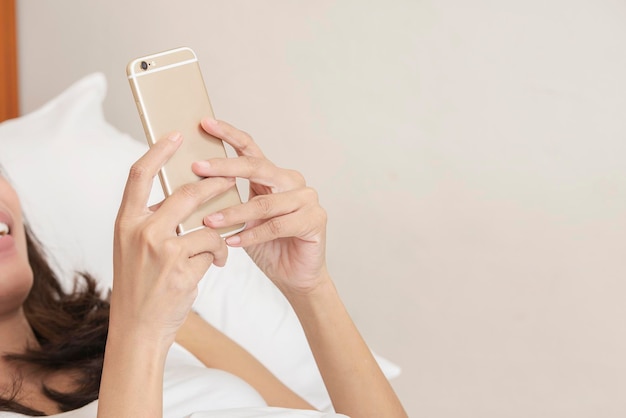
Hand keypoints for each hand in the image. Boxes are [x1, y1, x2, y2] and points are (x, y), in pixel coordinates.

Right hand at [110, 132, 231, 346]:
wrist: (137, 328)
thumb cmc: (139, 287)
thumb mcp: (133, 249)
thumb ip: (151, 222)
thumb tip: (181, 196)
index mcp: (125, 222)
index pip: (139, 175)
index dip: (159, 151)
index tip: (176, 135)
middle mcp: (141, 231)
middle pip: (186, 193)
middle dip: (214, 185)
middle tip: (230, 180)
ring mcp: (162, 250)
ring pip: (207, 225)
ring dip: (221, 234)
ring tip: (221, 246)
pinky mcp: (182, 269)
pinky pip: (214, 249)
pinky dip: (220, 255)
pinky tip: (216, 264)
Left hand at [192, 118, 328, 294]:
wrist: (295, 276)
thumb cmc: (268, 247)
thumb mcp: (243, 219)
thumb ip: (229, 200)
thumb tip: (193, 186)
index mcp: (273, 176)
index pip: (250, 149)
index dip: (228, 134)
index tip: (204, 123)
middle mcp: (292, 182)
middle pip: (257, 167)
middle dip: (224, 167)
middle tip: (198, 168)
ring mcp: (307, 199)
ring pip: (264, 202)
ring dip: (234, 212)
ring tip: (209, 221)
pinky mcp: (315, 219)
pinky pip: (277, 225)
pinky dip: (252, 235)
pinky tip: (233, 241)